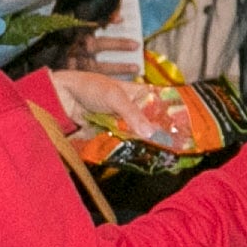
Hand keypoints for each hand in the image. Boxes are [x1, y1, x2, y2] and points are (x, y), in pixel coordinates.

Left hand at [49, 69, 193, 148]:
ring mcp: (117, 122)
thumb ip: (133, 114)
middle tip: (176, 150)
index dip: (172, 116)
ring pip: (135, 136)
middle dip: (160, 136)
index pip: (159, 105)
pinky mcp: (104, 133)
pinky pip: (119, 143)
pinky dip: (126, 150)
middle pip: (149, 124)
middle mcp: (129, 109)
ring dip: (144, 145)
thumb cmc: (89, 87)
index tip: (187, 130)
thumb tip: (151, 134)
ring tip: (160, 158)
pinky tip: (136, 159)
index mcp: (137, 94)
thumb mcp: (115, 97)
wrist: (59, 96)